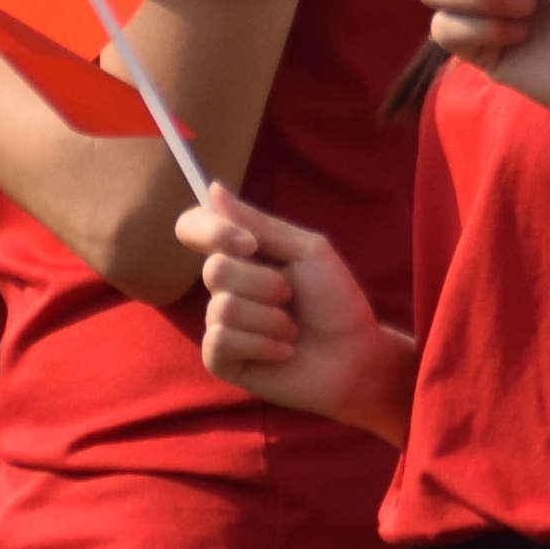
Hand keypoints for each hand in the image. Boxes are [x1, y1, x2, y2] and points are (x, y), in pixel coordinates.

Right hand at [179, 187, 407, 433]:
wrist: (355, 354)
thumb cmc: (336, 300)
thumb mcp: (305, 251)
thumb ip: (259, 223)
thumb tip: (212, 188)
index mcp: (240, 255)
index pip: (193, 227)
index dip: (209, 230)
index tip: (250, 244)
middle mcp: (224, 286)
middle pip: (214, 269)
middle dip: (265, 282)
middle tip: (291, 295)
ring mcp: (220, 324)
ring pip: (224, 308)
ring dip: (271, 318)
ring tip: (293, 329)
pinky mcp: (221, 360)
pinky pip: (221, 341)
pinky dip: (263, 344)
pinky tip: (284, 352)